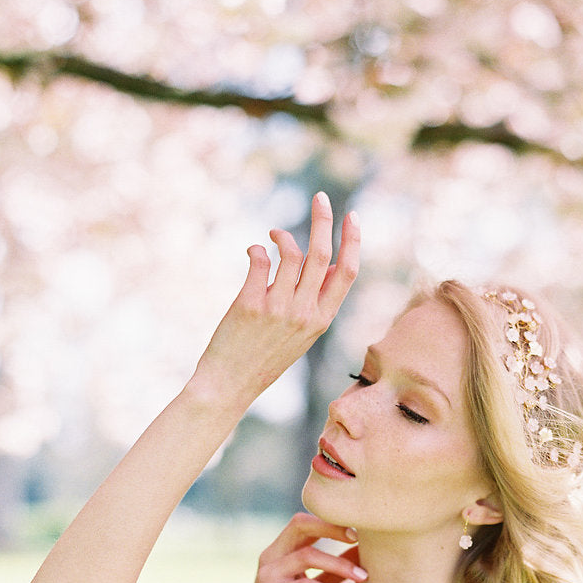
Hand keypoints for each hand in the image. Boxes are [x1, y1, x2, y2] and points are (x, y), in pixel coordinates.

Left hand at [190, 192, 358, 408]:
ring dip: (282, 236)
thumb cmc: (265, 357)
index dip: (352, 241)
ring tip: (273, 234)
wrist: (230, 385)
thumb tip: (336, 264)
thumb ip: (318, 301)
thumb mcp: (303, 335)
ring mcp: (277, 308)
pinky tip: (254, 250)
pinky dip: (257, 248)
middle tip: (319, 198)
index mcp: (321, 320)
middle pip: (321, 255)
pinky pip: (260, 260)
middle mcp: (304, 313)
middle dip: (323, 220)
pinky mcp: (249, 304)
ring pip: (290, 253)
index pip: (347, 272)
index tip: (352, 216)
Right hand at [220, 513, 365, 582]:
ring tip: (363, 576)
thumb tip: (363, 550)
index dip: (330, 521)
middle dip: (331, 528)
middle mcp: (272, 556)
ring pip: (306, 556)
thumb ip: (334, 569)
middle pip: (299, 526)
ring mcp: (268, 575)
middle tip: (357, 539)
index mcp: (281, 550)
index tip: (358, 531)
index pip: (304, 522)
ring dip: (339, 564)